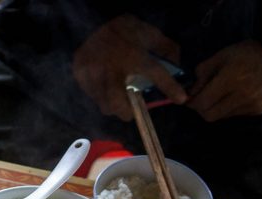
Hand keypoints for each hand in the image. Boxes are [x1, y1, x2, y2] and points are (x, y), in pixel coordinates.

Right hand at [72, 14, 186, 120]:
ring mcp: (94, 74)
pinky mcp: (81, 76)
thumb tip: (176, 63)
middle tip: (129, 113)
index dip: (170, 87)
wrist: (90, 22)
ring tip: (115, 100)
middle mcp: (113, 68)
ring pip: (103, 103)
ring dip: (111, 105)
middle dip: (125, 112)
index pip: (155, 73)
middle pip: (117, 103)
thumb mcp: (147, 32)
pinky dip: (99, 95)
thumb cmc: (123, 30)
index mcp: (133, 55)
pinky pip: (91, 94)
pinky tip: (103, 87)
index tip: (181, 99)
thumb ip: (164, 47)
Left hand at [187, 40, 261, 120]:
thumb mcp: (221, 56)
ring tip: (222, 93)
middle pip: (209, 115)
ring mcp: (253, 104)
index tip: (190, 97)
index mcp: (232, 78)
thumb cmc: (247, 54)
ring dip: (216, 108)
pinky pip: (235, 115)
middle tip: (203, 98)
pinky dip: (229, 108)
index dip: (192, 102)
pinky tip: (235, 95)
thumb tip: (190, 92)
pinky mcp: (259, 110)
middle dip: (202, 108)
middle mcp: (243, 94)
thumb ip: (202, 74)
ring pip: (221, 116)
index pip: (202, 103)